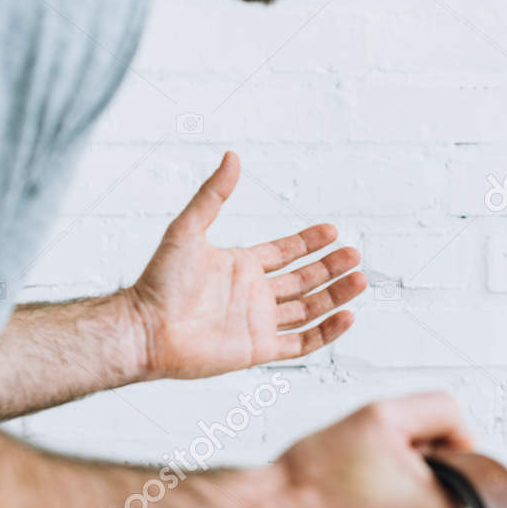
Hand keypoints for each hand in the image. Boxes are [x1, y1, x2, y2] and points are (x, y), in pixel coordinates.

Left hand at [125, 152, 365, 379]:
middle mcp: (253, 295)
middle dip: (331, 268)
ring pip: (309, 309)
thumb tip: (232, 157)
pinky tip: (347, 317)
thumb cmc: (159, 280)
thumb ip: (213, 195)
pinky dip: (326, 332)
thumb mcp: (188, 229)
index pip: (285, 253)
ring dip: (335, 296)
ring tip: (360, 281)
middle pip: (304, 280)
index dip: (309, 243)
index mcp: (241, 266)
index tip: (333, 231)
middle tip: (355, 255)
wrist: (146, 329)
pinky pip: (301, 342)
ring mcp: (258, 323)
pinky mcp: (259, 350)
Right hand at [244, 393, 470, 507]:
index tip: (378, 455)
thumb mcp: (383, 417)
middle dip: (401, 485)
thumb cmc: (313, 480)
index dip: (415, 452)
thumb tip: (465, 437)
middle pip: (430, 501)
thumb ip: (439, 412)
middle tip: (354, 477)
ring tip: (340, 505)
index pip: (452, 469)